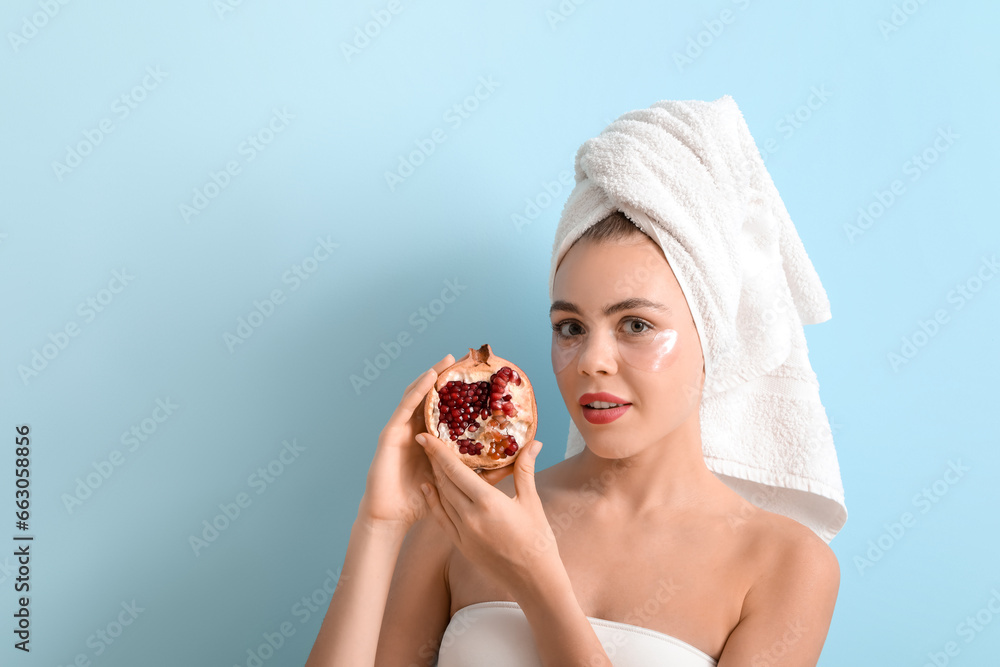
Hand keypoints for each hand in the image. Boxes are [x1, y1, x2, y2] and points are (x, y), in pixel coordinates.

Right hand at [358, 355, 514, 532]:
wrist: (393, 517)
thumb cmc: (422, 501)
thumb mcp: (459, 482)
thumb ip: (482, 470)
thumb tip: (513, 459)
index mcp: (432, 438)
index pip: (449, 409)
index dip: (462, 391)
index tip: (479, 375)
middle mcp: (417, 429)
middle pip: (434, 397)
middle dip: (447, 376)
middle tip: (465, 356)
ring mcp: (402, 430)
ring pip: (419, 396)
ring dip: (432, 376)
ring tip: (449, 360)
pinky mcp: (390, 434)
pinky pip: (405, 408)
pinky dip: (418, 391)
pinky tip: (430, 377)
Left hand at [415, 432, 561, 596]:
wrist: (534, 580)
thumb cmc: (538, 540)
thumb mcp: (531, 502)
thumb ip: (524, 470)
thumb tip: (533, 443)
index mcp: (488, 503)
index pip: (455, 471)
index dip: (438, 451)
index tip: (425, 435)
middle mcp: (470, 517)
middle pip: (444, 482)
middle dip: (433, 460)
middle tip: (425, 442)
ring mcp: (463, 533)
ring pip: (441, 499)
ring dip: (433, 478)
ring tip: (428, 460)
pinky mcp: (461, 545)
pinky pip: (441, 519)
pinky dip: (433, 501)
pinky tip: (428, 488)